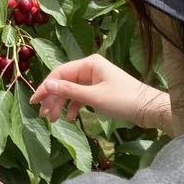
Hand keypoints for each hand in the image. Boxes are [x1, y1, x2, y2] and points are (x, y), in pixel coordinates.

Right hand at [29, 53, 172, 132]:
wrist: (148, 109)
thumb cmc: (122, 100)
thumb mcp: (93, 96)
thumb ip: (69, 91)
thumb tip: (47, 85)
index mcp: (89, 63)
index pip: (60, 73)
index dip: (46, 87)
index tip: (35, 102)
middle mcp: (90, 68)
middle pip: (64, 81)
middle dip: (53, 98)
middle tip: (44, 115)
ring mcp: (95, 79)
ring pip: (71, 90)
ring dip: (61, 104)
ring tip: (54, 119)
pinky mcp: (99, 90)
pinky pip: (81, 96)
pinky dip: (74, 106)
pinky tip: (70, 118)